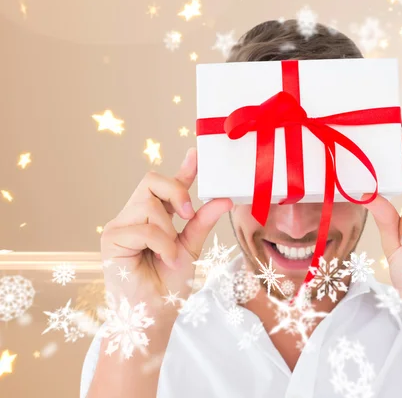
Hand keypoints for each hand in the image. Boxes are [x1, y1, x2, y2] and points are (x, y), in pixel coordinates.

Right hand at [100, 147, 232, 312]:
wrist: (154, 315)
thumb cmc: (170, 284)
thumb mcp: (192, 248)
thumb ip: (203, 222)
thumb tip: (225, 199)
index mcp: (156, 216)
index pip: (169, 185)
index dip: (184, 167)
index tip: (197, 153)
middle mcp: (136, 215)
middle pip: (152, 180)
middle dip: (176, 191)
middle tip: (188, 215)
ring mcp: (120, 224)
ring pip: (150, 205)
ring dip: (168, 231)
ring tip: (169, 254)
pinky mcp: (111, 237)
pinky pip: (144, 228)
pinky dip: (161, 244)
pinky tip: (163, 259)